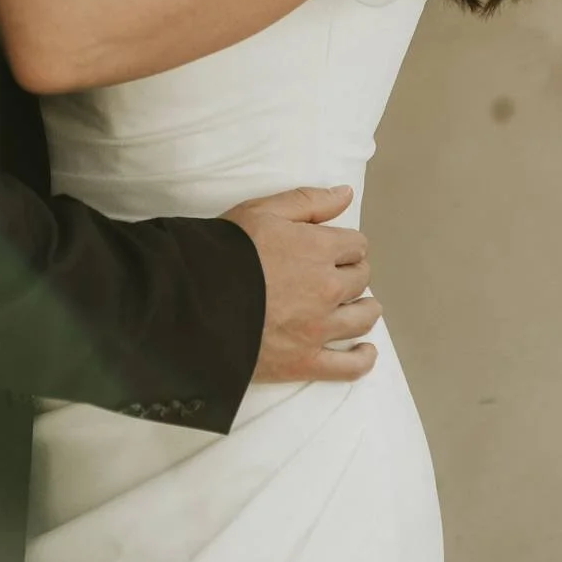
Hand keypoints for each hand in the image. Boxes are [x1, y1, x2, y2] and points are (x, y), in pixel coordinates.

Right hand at [224, 185, 381, 383]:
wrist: (196, 299)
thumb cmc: (227, 249)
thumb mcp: (263, 210)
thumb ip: (309, 201)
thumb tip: (347, 194)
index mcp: (319, 249)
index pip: (356, 245)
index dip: (347, 244)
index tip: (337, 247)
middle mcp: (327, 289)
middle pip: (360, 279)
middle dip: (354, 272)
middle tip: (341, 273)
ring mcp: (319, 329)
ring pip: (361, 319)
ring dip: (365, 309)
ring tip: (360, 306)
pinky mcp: (306, 362)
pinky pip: (348, 367)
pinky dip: (362, 359)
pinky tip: (365, 351)